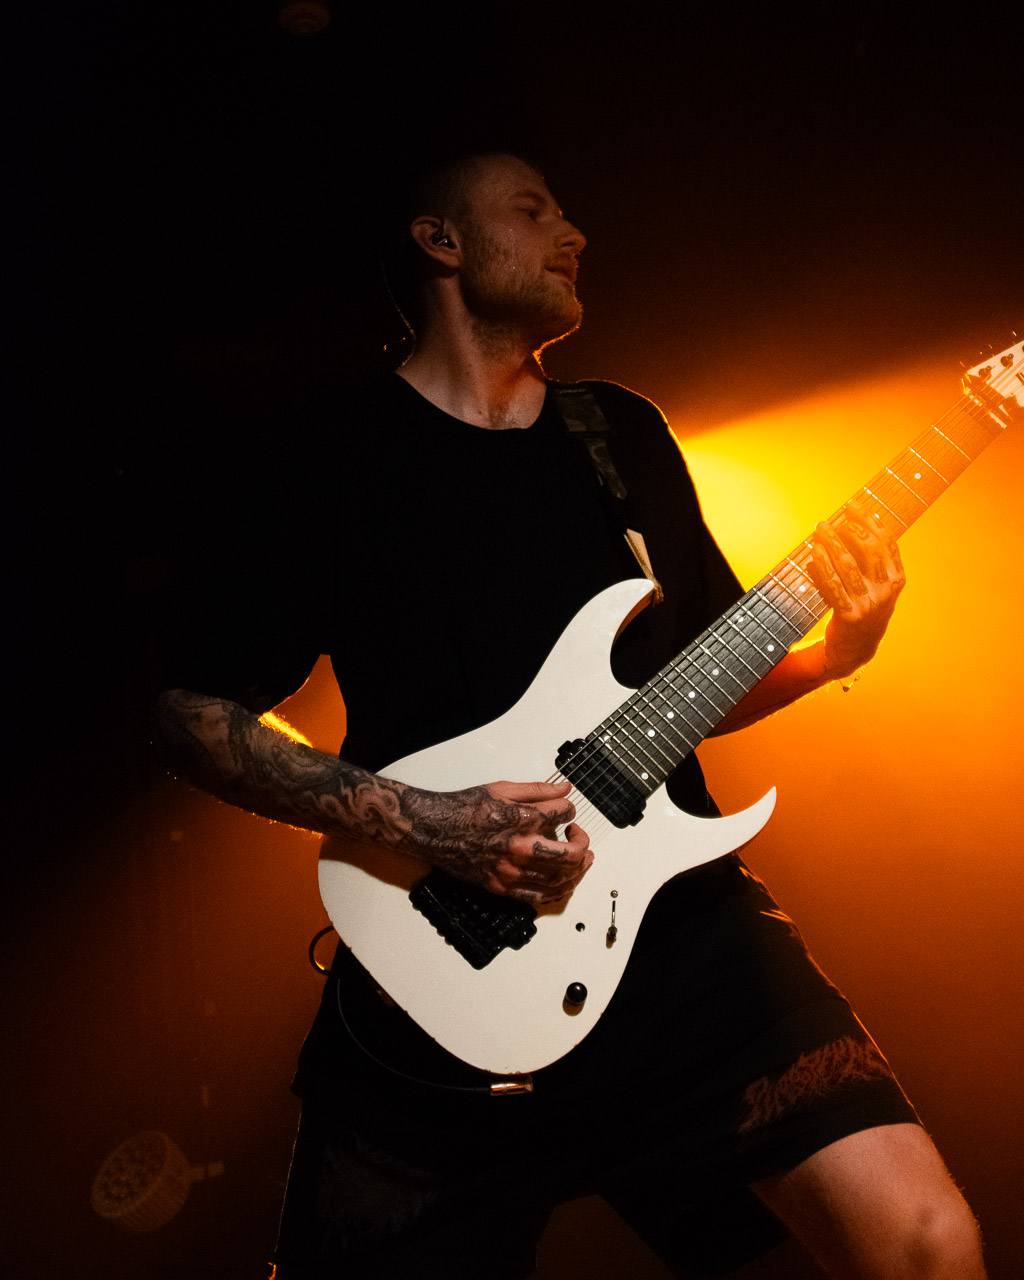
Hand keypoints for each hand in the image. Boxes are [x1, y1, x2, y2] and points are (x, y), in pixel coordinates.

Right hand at [397, 778, 592, 904]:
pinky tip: (561, 881)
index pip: (564, 814)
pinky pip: (538, 897)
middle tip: (579, 837)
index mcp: (521, 819)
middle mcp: (519, 848)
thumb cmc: (464, 809)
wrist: (434, 830)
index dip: (569, 810)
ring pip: (559, 880)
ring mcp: (510, 871)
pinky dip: (556, 891)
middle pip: (571, 855)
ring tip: (579, 860)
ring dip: (577, 870)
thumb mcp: (502, 789)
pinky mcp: (501, 887)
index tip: (565, 810)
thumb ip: (538, 790)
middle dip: (582, 844)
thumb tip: (564, 789)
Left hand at [808, 501, 905, 679]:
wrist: (855, 649)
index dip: (869, 521)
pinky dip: (822, 566)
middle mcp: (886, 591)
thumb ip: (872, 561)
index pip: (886, 543)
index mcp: (896, 580)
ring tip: (819, 529)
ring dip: (831, 543)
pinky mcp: (848, 615)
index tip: (853, 506)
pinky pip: (832, 585)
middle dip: (848, 529)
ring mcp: (868, 604)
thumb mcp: (877, 586)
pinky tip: (814, 552)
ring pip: (848, 565)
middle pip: (868, 550)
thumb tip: (853, 524)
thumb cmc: (863, 609)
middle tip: (830, 520)